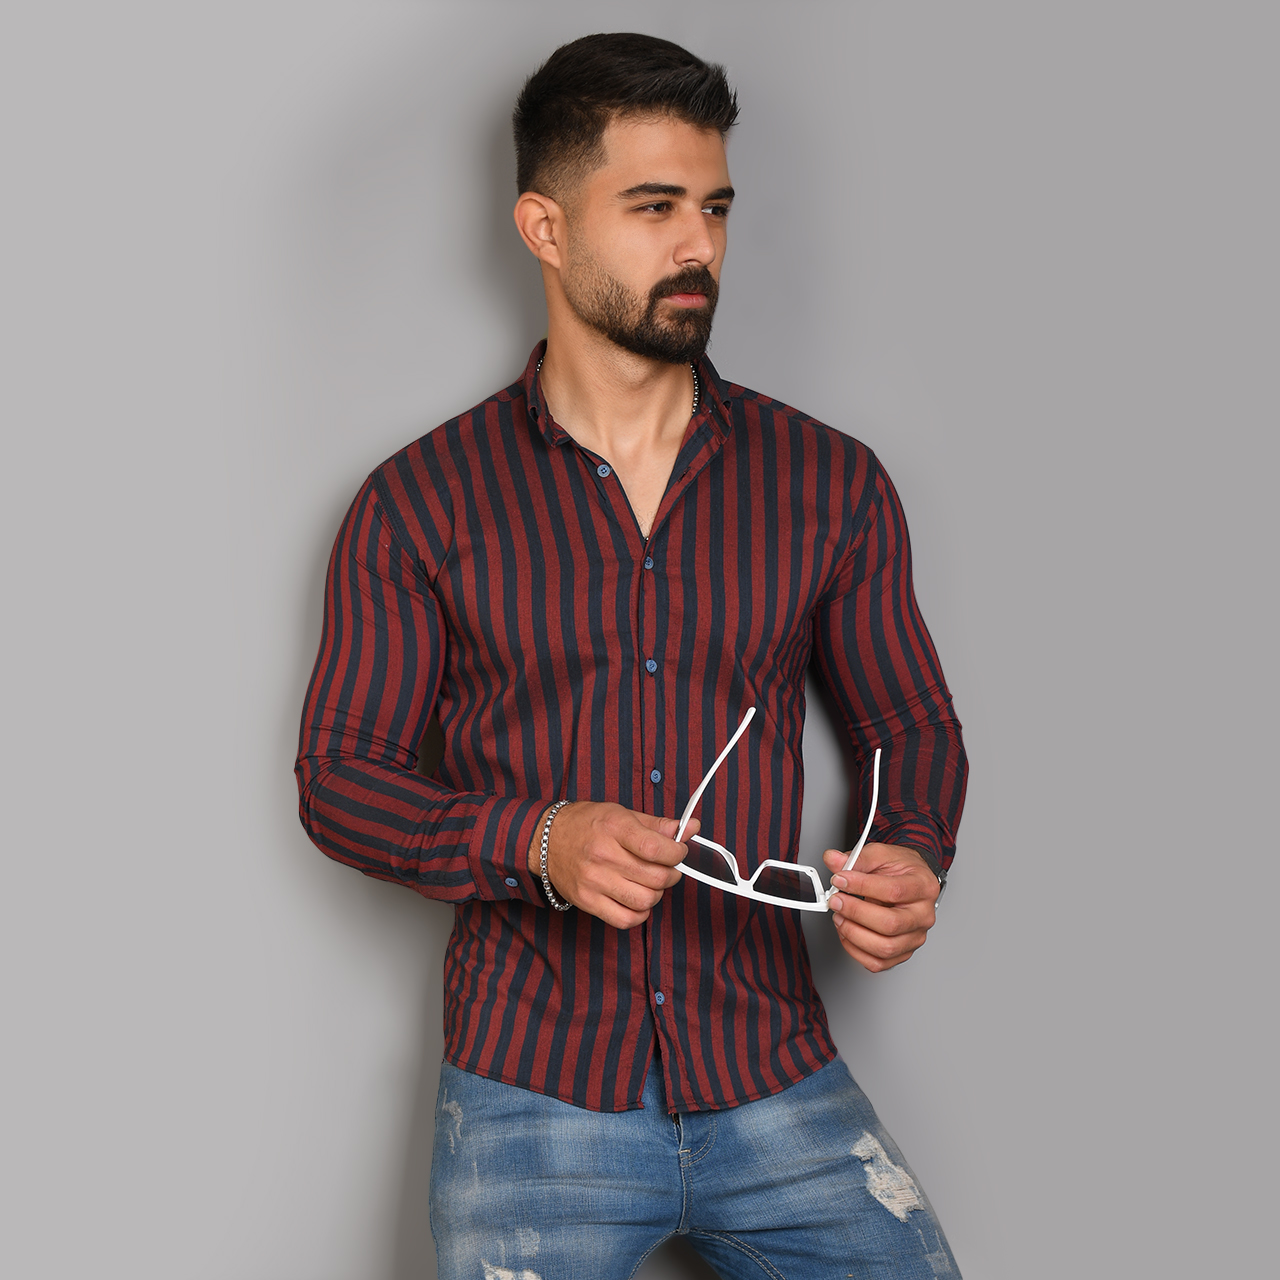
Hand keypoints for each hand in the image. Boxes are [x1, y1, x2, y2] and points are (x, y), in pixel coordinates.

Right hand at [529, 802, 696, 928]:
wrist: (546, 840)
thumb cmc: (586, 824)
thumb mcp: (622, 814)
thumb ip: (659, 825)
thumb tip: (692, 828)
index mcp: (614, 827)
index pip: (657, 848)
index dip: (677, 853)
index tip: (679, 852)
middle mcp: (603, 855)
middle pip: (655, 878)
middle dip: (671, 875)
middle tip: (667, 868)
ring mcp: (593, 881)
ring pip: (644, 901)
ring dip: (656, 894)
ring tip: (650, 883)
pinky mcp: (587, 901)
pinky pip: (625, 920)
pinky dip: (639, 914)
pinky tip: (637, 900)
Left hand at [822, 843, 940, 971]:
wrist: (911, 879)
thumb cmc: (900, 869)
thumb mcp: (881, 855)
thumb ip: (857, 858)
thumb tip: (833, 859)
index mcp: (923, 887)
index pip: (893, 891)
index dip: (862, 886)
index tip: (840, 879)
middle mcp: (923, 915)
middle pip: (890, 924)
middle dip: (855, 912)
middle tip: (836, 900)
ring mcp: (915, 937)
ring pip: (885, 948)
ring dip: (853, 933)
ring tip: (839, 917)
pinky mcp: (903, 952)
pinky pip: (878, 962)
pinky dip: (855, 950)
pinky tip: (846, 933)